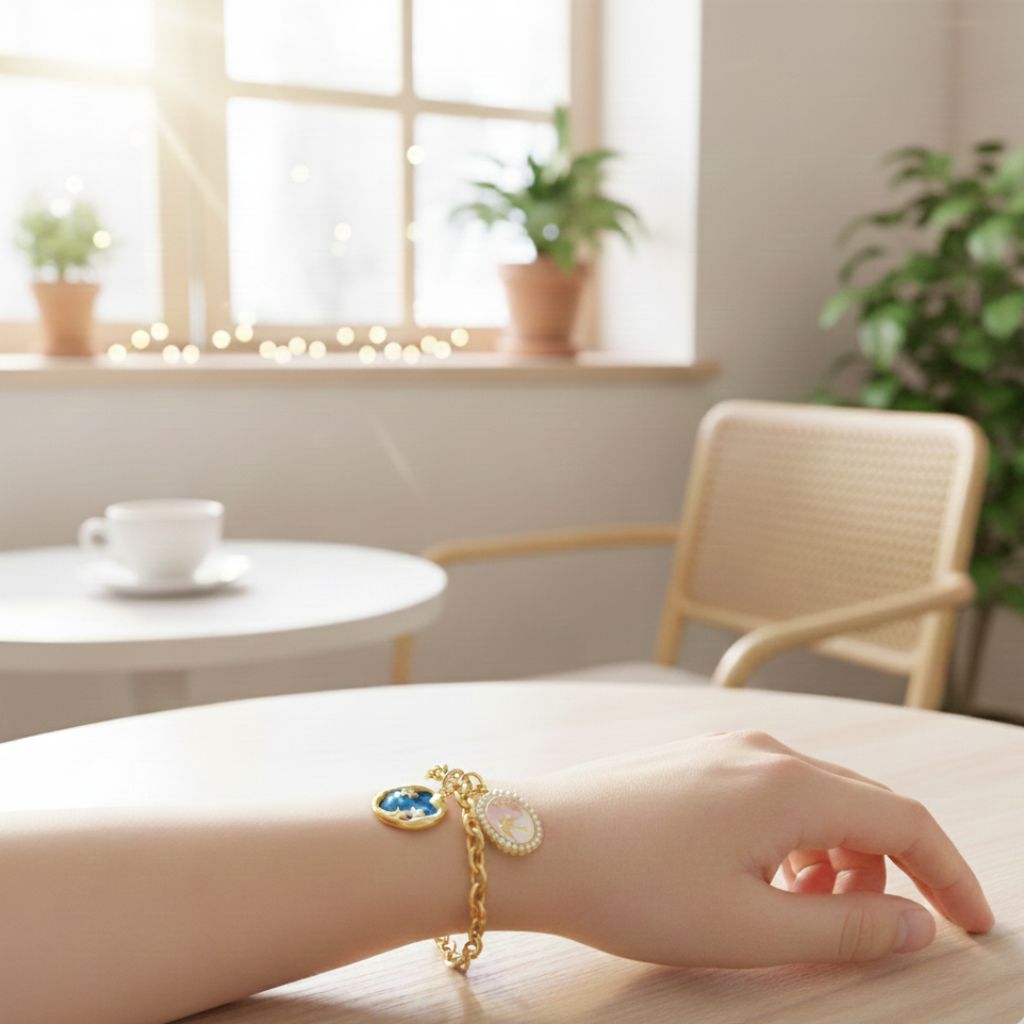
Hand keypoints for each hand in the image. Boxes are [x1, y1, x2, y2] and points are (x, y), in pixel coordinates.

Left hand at [518, 731, 993, 967]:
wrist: (534, 844)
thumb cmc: (634, 888)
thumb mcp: (752, 926)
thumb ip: (848, 927)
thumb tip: (916, 925)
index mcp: (790, 787)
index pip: (905, 822)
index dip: (950, 875)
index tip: (973, 923)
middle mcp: (764, 752)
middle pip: (865, 804)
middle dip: (895, 868)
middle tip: (892, 930)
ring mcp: (725, 749)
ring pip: (817, 798)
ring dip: (838, 856)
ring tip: (811, 909)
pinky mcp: (694, 759)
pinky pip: (771, 792)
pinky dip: (794, 838)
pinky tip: (765, 876)